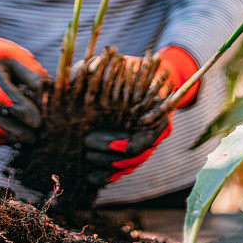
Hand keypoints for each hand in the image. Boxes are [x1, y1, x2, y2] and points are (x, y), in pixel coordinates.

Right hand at [0, 25, 48, 145]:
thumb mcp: (14, 54)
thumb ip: (31, 72)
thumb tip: (46, 91)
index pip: (1, 94)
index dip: (22, 109)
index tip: (39, 120)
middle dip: (16, 128)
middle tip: (37, 133)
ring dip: (10, 136)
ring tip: (30, 138)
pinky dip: (1, 139)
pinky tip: (17, 137)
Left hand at [83, 46, 199, 184]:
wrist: (140, 77)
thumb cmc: (129, 70)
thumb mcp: (118, 65)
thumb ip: (102, 67)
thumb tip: (85, 68)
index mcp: (157, 116)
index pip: (143, 140)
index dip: (121, 144)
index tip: (100, 141)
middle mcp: (155, 134)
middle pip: (135, 157)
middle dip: (109, 156)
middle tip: (86, 147)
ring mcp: (147, 144)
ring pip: (130, 166)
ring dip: (108, 168)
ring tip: (87, 168)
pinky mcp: (135, 151)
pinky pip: (125, 168)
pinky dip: (110, 175)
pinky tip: (92, 177)